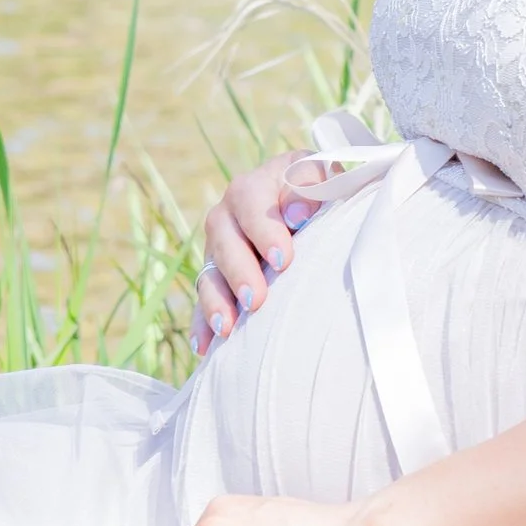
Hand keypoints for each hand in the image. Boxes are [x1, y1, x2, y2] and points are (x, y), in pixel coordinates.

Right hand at [192, 151, 329, 354]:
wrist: (308, 207)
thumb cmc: (320, 194)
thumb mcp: (322, 179)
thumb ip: (311, 185)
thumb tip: (298, 212)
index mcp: (254, 186)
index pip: (250, 202)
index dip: (264, 230)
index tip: (283, 259)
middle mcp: (229, 215)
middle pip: (223, 240)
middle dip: (239, 272)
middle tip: (256, 300)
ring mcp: (218, 248)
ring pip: (209, 272)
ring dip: (216, 301)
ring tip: (227, 327)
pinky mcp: (216, 277)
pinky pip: (203, 300)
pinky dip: (202, 322)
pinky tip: (204, 346)